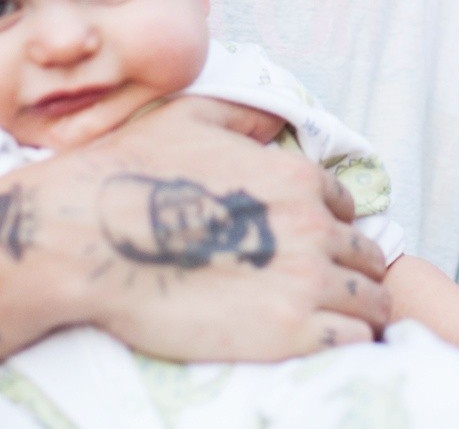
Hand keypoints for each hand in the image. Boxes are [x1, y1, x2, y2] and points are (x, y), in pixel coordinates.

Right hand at [52, 97, 390, 361]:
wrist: (86, 239)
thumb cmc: (127, 175)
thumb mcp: (188, 119)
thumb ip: (242, 115)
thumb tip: (272, 118)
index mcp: (294, 178)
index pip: (344, 207)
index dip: (327, 226)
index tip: (303, 247)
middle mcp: (312, 225)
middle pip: (365, 254)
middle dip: (346, 270)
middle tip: (313, 289)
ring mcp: (304, 280)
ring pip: (372, 299)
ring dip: (355, 308)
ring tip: (322, 321)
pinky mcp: (289, 332)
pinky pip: (353, 339)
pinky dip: (344, 341)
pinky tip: (314, 343)